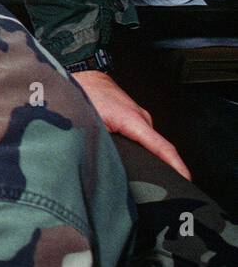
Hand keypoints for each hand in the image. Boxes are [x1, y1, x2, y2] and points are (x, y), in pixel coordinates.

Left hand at [72, 70, 191, 179]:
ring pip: (146, 142)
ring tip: (143, 175)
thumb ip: (99, 143)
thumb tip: (104, 162)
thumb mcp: (87, 124)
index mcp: (132, 119)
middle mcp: (141, 117)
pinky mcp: (133, 117)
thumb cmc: (83, 96)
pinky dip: (139, 146)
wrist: (80, 78)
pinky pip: (140, 135)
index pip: (161, 146)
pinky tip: (131, 155)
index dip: (175, 165)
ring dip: (145, 156)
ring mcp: (138, 116)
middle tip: (156, 188)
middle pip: (156, 148)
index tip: (185, 178)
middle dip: (159, 167)